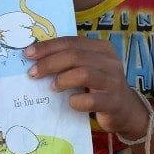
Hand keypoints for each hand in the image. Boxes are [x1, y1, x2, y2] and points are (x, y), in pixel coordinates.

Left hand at [24, 36, 149, 138]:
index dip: (48, 47)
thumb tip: (36, 58)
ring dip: (63, 79)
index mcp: (102, 48)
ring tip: (53, 87)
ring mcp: (113, 81)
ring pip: (84, 73)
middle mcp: (110, 61)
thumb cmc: (99, 87)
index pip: (71, 42)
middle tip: (33, 73)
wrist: (125, 111)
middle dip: (50, 63)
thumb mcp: (88, 68)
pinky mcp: (113, 102)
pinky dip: (77, 101)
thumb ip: (70, 61)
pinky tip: (71, 102)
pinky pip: (91, 99)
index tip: (28, 54)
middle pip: (75, 56)